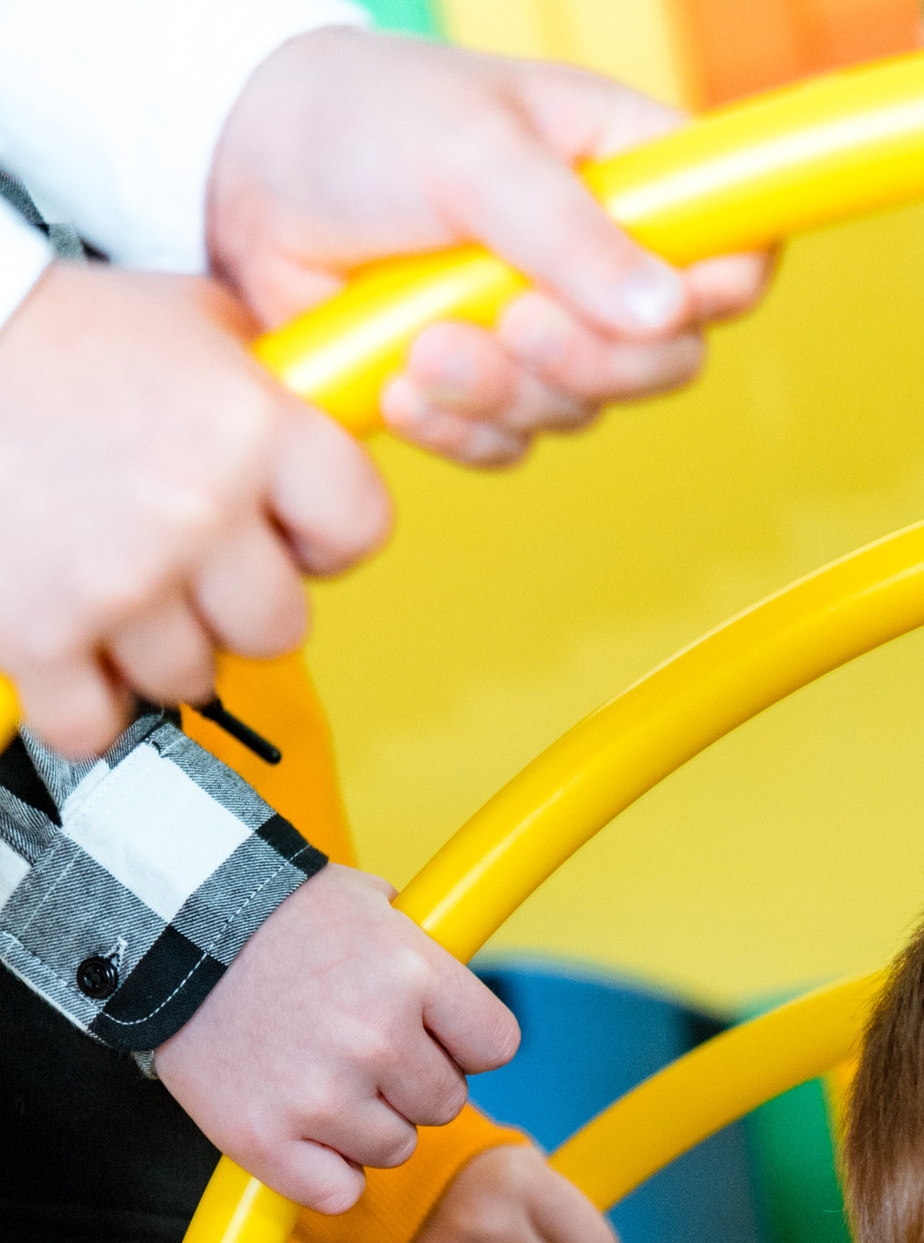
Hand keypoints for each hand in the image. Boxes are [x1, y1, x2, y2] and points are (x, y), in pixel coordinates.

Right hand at [0, 262, 384, 757]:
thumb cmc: (46, 336)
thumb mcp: (184, 318)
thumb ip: (264, 378)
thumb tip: (327, 418)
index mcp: (249, 426)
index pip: (361, 527)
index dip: (325, 536)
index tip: (286, 531)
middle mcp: (197, 507)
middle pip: (281, 628)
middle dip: (234, 603)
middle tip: (181, 558)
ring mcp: (123, 579)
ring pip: (191, 679)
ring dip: (152, 644)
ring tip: (107, 575)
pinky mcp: (43, 634)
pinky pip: (96, 723)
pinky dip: (79, 699)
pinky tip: (68, 640)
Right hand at [156, 868, 517, 1211]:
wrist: (168, 925)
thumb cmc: (271, 913)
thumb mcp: (365, 903)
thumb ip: (424, 953)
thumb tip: (466, 1000)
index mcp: (411, 973)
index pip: (495, 1045)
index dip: (463, 1041)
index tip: (429, 1032)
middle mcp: (375, 1038)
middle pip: (447, 1102)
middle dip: (410, 1081)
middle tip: (353, 1047)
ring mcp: (320, 1095)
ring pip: (395, 1148)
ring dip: (365, 1124)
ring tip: (314, 1073)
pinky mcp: (266, 1141)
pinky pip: (338, 1191)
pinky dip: (322, 1171)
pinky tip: (299, 1126)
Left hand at [206, 33, 772, 471]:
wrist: (242, 169)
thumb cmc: (363, 118)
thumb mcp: (472, 150)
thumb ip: (570, 232)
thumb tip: (668, 308)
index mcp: (630, 172)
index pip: (735, 250)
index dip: (716, 293)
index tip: (658, 307)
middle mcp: (603, 259)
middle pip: (667, 359)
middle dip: (587, 362)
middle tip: (511, 327)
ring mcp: (545, 328)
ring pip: (579, 409)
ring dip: (501, 393)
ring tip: (422, 343)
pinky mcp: (483, 385)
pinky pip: (506, 443)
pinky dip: (455, 428)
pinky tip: (400, 385)